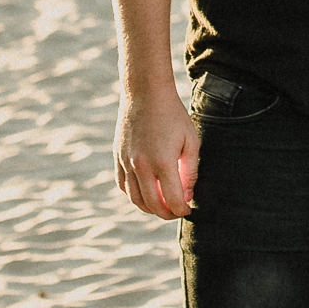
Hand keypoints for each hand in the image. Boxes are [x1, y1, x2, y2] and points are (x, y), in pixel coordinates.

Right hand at [114, 87, 197, 218]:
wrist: (145, 93)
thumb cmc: (173, 115)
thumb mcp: (190, 140)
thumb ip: (190, 171)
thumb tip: (187, 196)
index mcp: (162, 162)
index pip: (172, 200)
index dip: (182, 210)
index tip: (188, 210)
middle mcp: (141, 166)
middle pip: (152, 205)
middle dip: (166, 214)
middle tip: (176, 212)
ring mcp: (126, 162)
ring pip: (135, 199)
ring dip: (149, 208)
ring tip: (162, 206)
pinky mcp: (117, 157)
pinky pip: (123, 186)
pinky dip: (134, 195)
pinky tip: (146, 193)